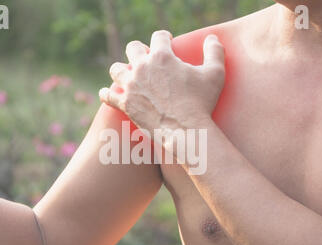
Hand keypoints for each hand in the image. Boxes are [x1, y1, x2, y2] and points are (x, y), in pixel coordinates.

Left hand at [99, 30, 225, 136]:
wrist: (186, 131)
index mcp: (163, 56)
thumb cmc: (202, 102)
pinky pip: (108, 96)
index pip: (158, 36)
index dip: (164, 37)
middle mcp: (143, 67)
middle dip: (139, 50)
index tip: (167, 42)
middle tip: (145, 58)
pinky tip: (106, 93)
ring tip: (126, 75)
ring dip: (121, 70)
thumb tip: (212, 38)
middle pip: (132, 48)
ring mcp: (132, 86)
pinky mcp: (125, 104)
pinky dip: (106, 94)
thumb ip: (215, 52)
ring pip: (116, 69)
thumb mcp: (215, 74)